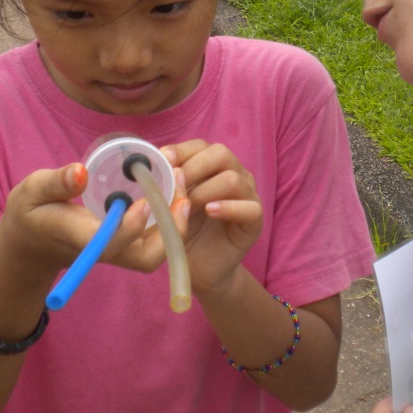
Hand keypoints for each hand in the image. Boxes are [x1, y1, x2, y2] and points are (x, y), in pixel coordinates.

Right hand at [0, 163, 185, 286]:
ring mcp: (116, 251)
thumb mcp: (32, 191)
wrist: (30, 244)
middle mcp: (103, 251)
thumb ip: (56, 182)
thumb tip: (81, 172)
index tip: (145, 200)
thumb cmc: (30, 213)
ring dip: (175, 224)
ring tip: (182, 185)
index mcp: (79, 238)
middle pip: (145, 257)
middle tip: (182, 194)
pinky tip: (174, 188)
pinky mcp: (124, 245)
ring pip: (155, 252)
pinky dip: (170, 219)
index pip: (110, 243)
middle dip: (170, 231)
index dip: (132, 226)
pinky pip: (154, 240)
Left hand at [161, 140, 262, 294]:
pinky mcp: (255, 221)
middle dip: (194, 166)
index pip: (201, 146)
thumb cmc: (184, 230)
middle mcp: (234, 174)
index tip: (162, 160)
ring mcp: (248, 196)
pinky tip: (210, 212)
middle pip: (221, 154)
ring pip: (233, 179)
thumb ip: (167, 186)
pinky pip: (250, 208)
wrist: (199, 267)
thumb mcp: (170, 205)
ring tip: (188, 206)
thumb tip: (157, 169)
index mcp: (213, 166)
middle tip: (175, 185)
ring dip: (205, 190)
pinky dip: (228, 208)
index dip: (182, 150)